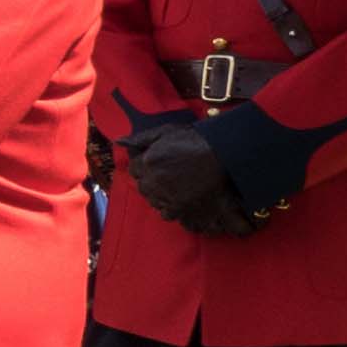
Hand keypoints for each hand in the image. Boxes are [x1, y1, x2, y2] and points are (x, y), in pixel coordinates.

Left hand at [122, 114, 253, 238]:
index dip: (144, 166)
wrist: (226, 154)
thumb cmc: (198, 140)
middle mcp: (154, 182)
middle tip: (169, 176)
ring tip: (178, 188)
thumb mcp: (168, 132)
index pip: (134, 169)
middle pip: (144, 188)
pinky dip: (174, 209)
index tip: (156, 164)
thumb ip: (142, 138)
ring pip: (155, 202)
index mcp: (148, 162)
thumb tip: (120, 142)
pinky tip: (183, 201)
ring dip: (162, 196)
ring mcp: (168, 197)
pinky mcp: (182, 209)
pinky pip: (169, 214)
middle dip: (152, 182)